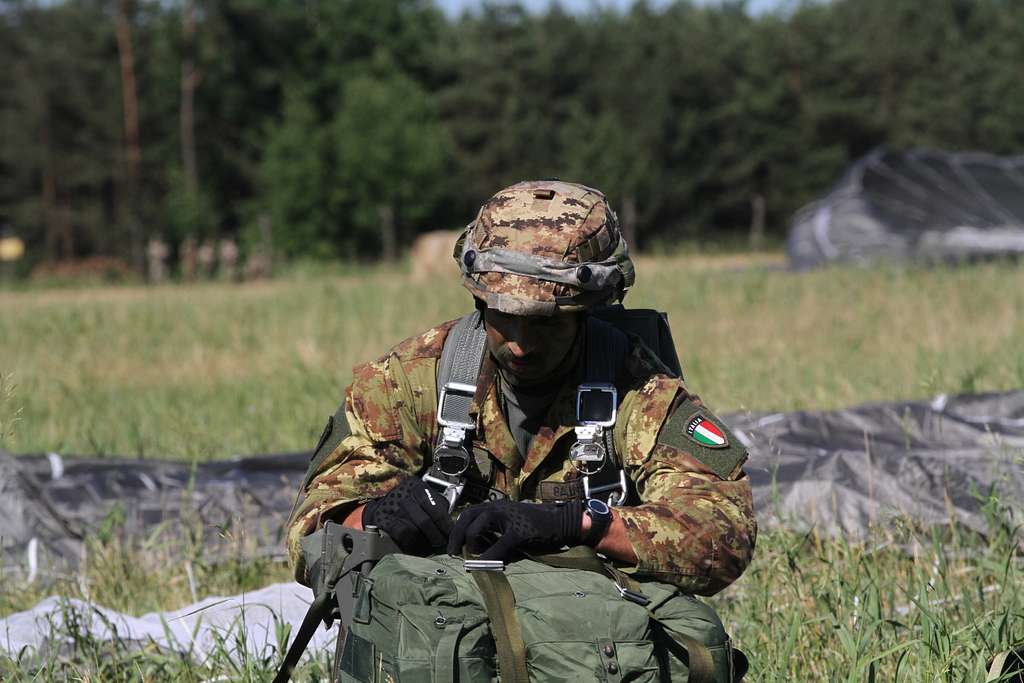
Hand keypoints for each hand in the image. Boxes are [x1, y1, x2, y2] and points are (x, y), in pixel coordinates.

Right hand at [361, 475, 452, 554]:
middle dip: (436, 535)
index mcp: (417, 486)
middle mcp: (404, 494)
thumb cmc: (409, 505)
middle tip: (441, 543)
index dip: (445, 523)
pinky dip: (410, 541)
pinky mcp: (382, 519)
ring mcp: (392, 506)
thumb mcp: (424, 499)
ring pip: (414, 528)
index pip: (436, 506)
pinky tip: (414, 545)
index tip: (451, 534)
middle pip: (425, 520)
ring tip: (428, 545)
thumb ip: (438, 508)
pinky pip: (401, 533)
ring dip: (424, 540)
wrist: (382, 506)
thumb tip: (452, 527)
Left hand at [446, 499, 582, 560]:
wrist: (560, 522)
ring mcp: (507, 518)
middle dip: (456, 536)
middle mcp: (497, 508)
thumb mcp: (510, 528)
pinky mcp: (518, 532)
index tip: (452, 546)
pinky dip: (490, 557)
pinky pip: (498, 545)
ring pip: (478, 529)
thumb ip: (494, 536)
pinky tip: (489, 566)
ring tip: (471, 558)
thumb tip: (477, 554)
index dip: (456, 530)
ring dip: (471, 546)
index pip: (467, 514)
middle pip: (467, 518)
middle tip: (453, 553)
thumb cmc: (536, 527)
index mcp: (495, 507)